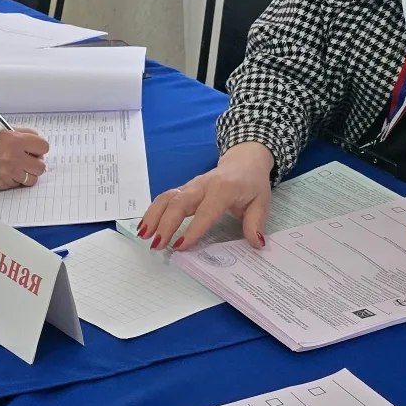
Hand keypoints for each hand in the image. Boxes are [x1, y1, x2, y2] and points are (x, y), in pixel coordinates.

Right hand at [0, 127, 49, 190]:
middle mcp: (15, 158)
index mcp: (16, 141)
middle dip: (36, 163)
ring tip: (19, 167)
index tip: (36, 148)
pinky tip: (8, 172)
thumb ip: (23, 134)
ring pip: (33, 179)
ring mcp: (10, 173)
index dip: (40, 148)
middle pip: (41, 166)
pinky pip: (19, 185)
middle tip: (28, 159)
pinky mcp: (4, 184)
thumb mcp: (4, 131)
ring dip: (28, 174)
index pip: (43, 146)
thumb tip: (38, 140)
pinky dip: (16, 180)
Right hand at [137, 142, 273, 250]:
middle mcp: (202, 185)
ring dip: (154, 215)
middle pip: (179, 202)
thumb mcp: (262, 201)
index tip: (180, 246)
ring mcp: (191, 185)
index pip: (205, 211)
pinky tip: (145, 225)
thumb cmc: (252, 182)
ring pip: (167, 197)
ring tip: (144, 235)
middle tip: (157, 245)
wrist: (244, 159)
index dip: (192, 229)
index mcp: (223, 189)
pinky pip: (166, 197)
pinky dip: (153, 210)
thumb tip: (256, 244)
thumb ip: (256, 223)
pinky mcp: (185, 188)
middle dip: (165, 223)